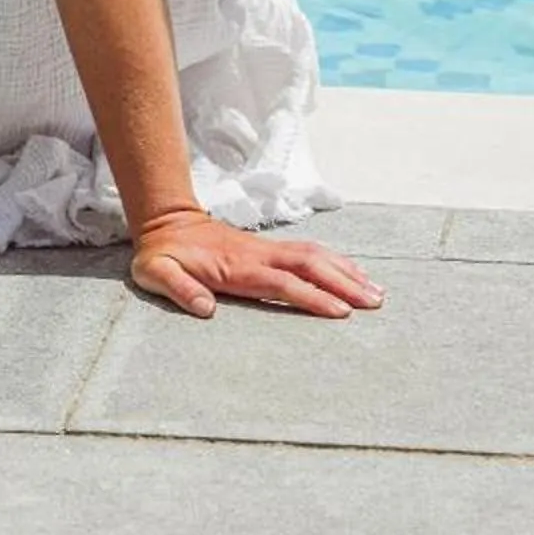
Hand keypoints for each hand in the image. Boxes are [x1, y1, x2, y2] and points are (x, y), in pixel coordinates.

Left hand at [130, 211, 383, 320]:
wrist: (166, 223)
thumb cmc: (162, 255)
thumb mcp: (156, 273)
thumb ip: (179, 289)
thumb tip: (204, 309)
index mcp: (237, 267)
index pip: (282, 282)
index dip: (311, 296)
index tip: (340, 311)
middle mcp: (259, 255)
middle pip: (310, 265)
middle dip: (344, 283)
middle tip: (375, 303)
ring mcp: (266, 249)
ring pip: (314, 255)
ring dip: (346, 271)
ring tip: (376, 291)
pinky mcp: (269, 249)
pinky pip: (309, 252)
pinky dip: (335, 262)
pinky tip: (353, 274)